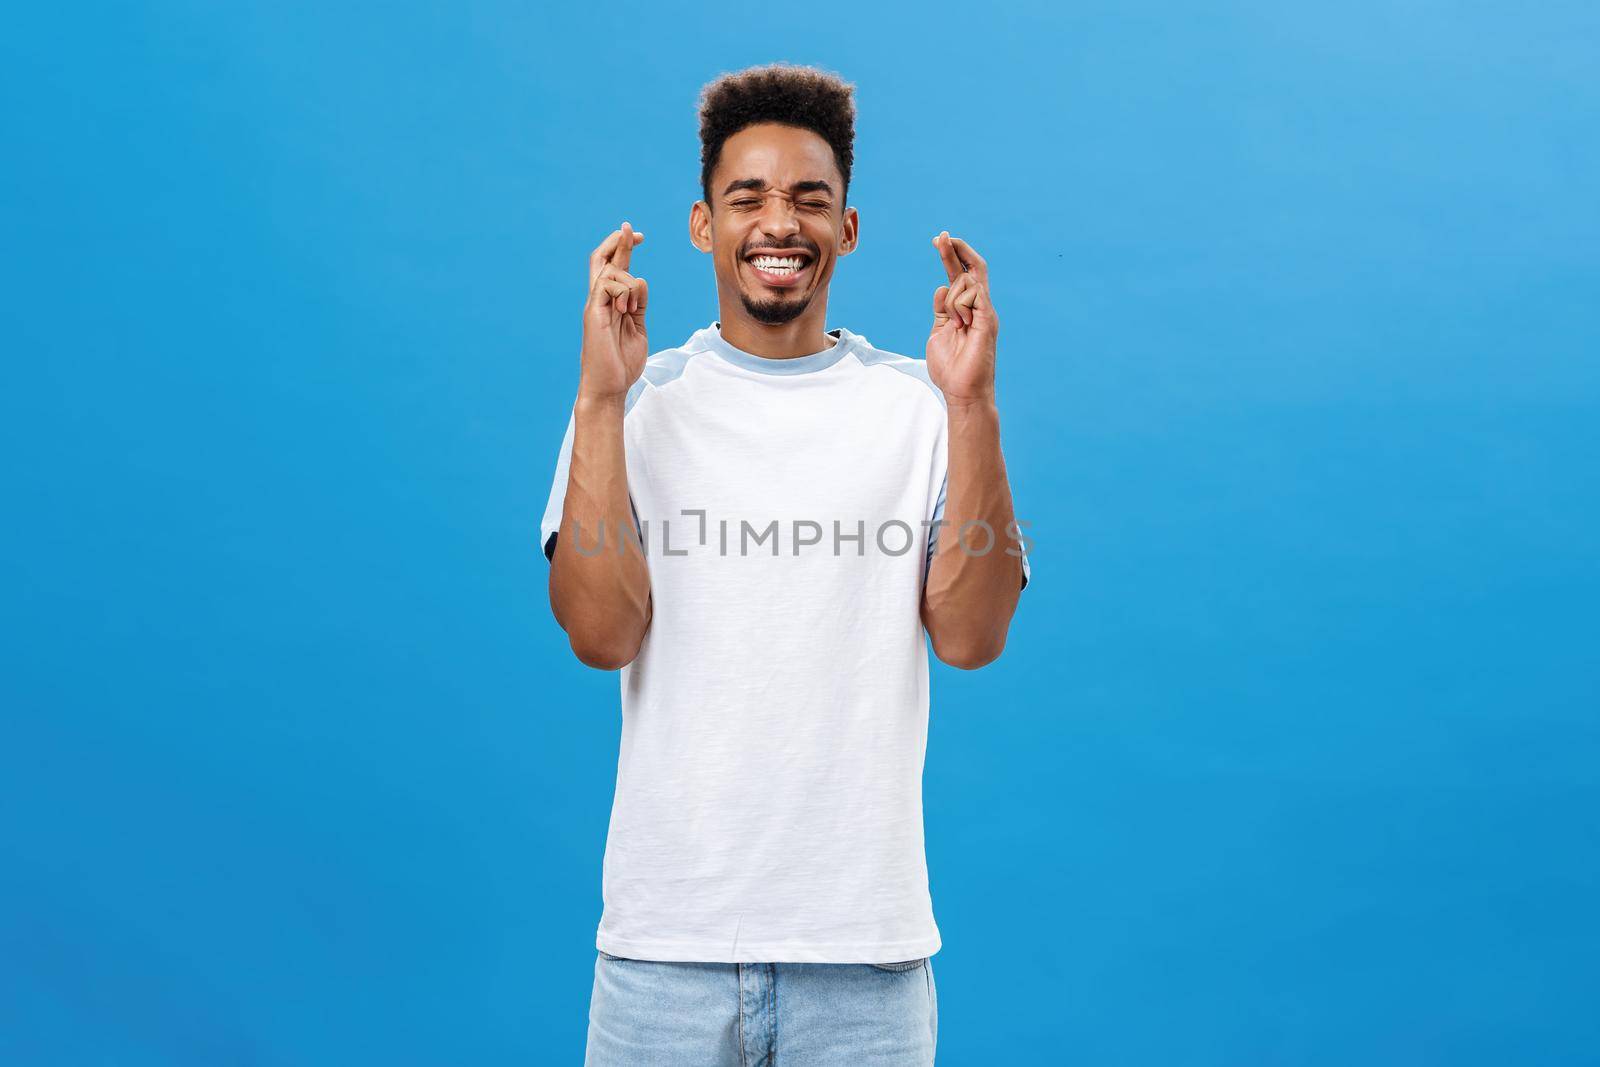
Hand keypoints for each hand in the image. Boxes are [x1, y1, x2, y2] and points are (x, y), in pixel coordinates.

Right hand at [580, 221, 648, 401]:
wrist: (609, 387)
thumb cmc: (622, 363)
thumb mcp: (637, 328)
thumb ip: (639, 305)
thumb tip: (641, 280)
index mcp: (610, 303)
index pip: (613, 267)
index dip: (624, 248)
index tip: (638, 237)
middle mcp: (599, 301)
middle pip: (603, 260)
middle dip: (619, 242)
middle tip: (633, 231)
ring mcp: (594, 306)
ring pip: (611, 272)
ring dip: (629, 285)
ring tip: (631, 311)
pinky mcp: (593, 313)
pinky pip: (606, 286)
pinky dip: (622, 291)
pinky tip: (626, 309)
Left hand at [925, 231, 998, 404]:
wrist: (962, 392)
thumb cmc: (951, 368)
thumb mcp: (938, 332)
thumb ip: (940, 310)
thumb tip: (941, 287)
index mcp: (967, 309)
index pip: (961, 274)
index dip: (951, 256)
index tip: (938, 240)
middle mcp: (979, 307)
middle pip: (970, 268)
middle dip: (954, 250)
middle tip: (941, 235)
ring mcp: (986, 312)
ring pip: (965, 284)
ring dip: (952, 301)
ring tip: (956, 326)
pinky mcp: (988, 320)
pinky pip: (973, 295)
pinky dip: (960, 305)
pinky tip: (961, 322)